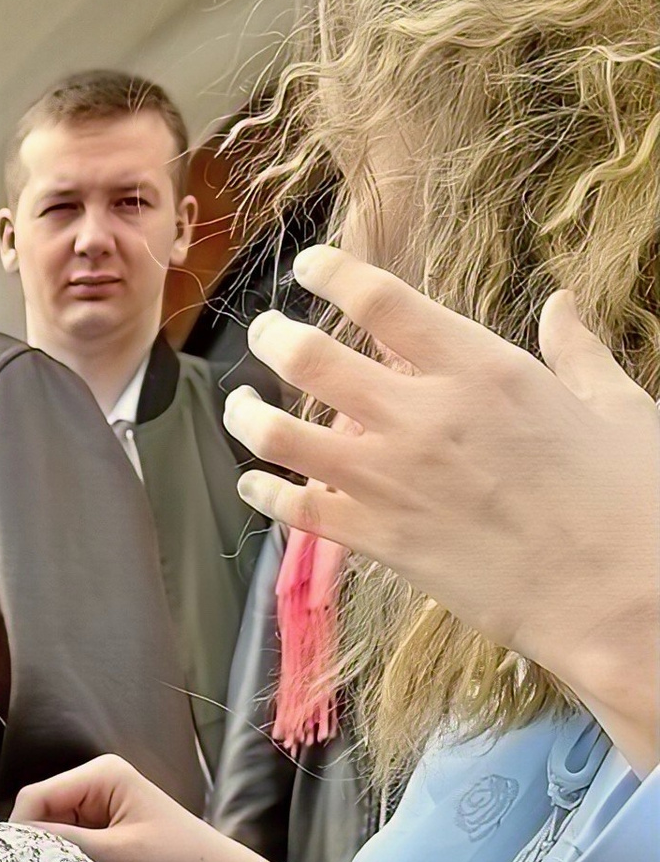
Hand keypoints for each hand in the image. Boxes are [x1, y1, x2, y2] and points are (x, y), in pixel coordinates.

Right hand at [13, 754, 275, 861]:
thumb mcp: (117, 855)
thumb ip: (64, 844)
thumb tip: (12, 844)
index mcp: (101, 774)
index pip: (35, 796)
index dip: (21, 831)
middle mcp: (97, 783)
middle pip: (41, 813)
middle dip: (38, 846)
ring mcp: (101, 807)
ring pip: (53, 832)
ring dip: (54, 858)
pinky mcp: (106, 831)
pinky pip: (71, 845)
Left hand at [229, 245, 658, 772]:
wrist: (617, 596)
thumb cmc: (629, 498)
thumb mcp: (616, 406)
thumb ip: (576, 351)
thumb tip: (562, 304)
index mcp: (483, 367)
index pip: (381, 299)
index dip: (331, 272)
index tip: (309, 265)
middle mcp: (424, 416)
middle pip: (311, 358)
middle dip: (274, 336)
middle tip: (265, 331)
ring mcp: (393, 481)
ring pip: (282, 435)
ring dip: (248, 415)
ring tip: (240, 405)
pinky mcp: (380, 542)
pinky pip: (297, 511)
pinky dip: (265, 494)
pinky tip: (254, 485)